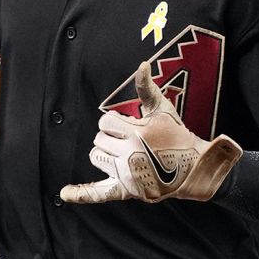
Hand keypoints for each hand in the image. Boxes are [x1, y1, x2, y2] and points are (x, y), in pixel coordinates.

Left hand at [60, 61, 242, 203]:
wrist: (193, 168)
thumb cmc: (175, 135)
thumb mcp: (162, 109)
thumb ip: (146, 87)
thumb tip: (142, 64)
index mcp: (137, 134)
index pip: (104, 123)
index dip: (116, 122)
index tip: (130, 126)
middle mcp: (130, 155)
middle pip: (98, 140)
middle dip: (112, 137)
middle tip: (132, 141)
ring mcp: (127, 175)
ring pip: (96, 157)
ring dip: (105, 153)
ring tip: (125, 153)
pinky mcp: (126, 190)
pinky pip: (98, 193)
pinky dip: (81, 194)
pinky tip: (65, 193)